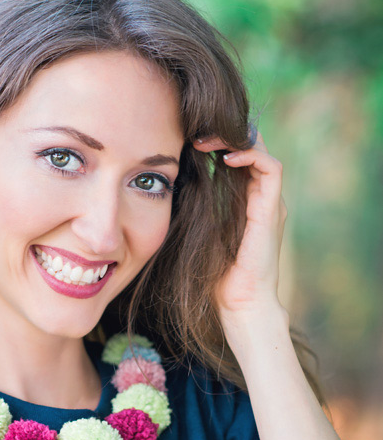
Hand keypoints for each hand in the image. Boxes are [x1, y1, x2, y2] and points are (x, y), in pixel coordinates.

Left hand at [192, 129, 288, 335]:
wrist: (238, 304)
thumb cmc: (213, 275)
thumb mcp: (196, 231)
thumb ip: (192, 207)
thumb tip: (166, 185)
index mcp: (244, 201)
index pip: (237, 156)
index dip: (217, 142)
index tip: (188, 141)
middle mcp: (260, 197)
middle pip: (250, 148)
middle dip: (223, 136)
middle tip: (194, 135)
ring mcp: (269, 203)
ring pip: (261, 151)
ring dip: (234, 141)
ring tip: (206, 143)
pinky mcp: (272, 210)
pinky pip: (271, 169)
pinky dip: (250, 156)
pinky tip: (224, 160)